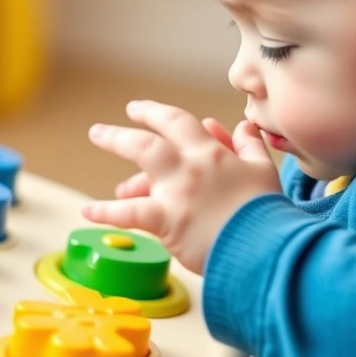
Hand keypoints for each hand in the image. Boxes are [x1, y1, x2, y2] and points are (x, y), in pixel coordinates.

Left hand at [83, 100, 281, 273]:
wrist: (267, 246)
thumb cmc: (267, 213)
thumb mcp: (264, 172)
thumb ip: (250, 146)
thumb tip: (243, 126)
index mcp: (212, 155)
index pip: (179, 124)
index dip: (156, 114)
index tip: (138, 110)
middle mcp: (190, 167)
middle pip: (151, 139)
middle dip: (123, 131)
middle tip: (99, 132)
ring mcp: (177, 192)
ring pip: (142, 161)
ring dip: (115, 148)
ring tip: (95, 152)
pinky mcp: (169, 221)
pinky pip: (131, 214)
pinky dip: (107, 212)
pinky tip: (87, 210)